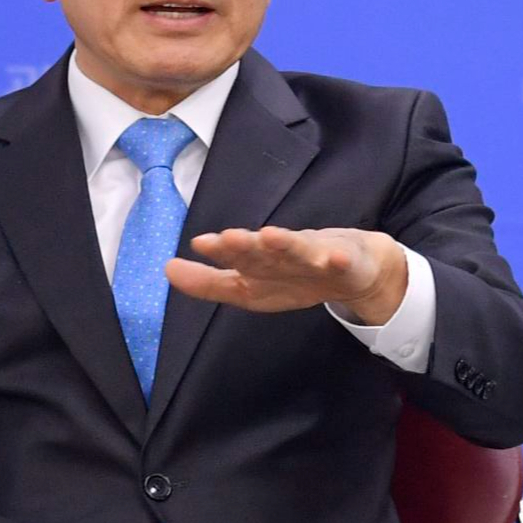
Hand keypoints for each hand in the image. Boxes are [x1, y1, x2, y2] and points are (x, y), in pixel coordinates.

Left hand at [165, 226, 407, 325]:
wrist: (356, 268)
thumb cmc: (295, 272)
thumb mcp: (248, 286)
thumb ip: (208, 281)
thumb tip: (166, 269)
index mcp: (259, 263)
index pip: (235, 256)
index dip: (219, 251)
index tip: (200, 243)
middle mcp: (283, 254)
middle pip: (262, 250)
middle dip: (246, 245)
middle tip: (228, 239)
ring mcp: (315, 255)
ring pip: (297, 249)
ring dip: (283, 243)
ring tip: (270, 237)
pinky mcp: (344, 262)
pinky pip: (340, 262)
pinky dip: (337, 259)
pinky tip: (333, 258)